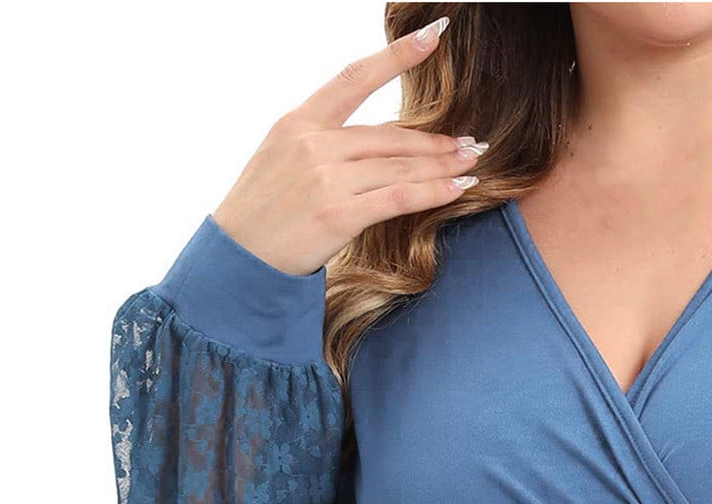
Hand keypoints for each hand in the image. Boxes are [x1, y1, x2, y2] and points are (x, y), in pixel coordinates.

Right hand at [210, 17, 485, 276]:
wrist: (238, 260)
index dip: (397, 54)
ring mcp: (326, 178)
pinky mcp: (338, 214)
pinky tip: (458, 188)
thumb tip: (368, 148)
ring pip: (400, 165)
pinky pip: (398, 197)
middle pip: (391, 136)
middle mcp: (313, 143)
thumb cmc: (262, 215)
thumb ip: (321, 145)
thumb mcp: (281, 161)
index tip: (432, 36)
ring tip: (472, 162)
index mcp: (298, 122)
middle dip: (437, 141)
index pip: (354, 77)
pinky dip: (433, 192)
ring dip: (443, 165)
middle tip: (473, 142)